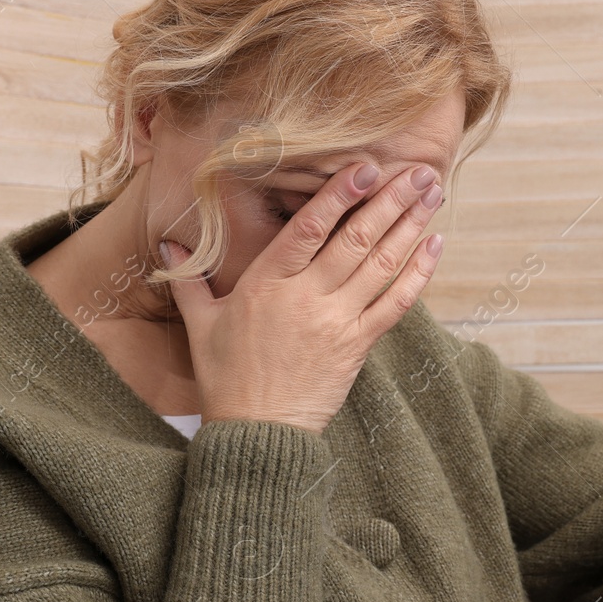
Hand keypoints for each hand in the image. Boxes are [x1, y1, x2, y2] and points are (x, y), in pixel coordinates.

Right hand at [160, 161, 443, 433]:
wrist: (256, 435)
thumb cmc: (225, 381)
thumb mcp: (201, 326)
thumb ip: (190, 281)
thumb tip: (168, 244)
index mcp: (267, 284)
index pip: (309, 227)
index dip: (341, 193)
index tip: (367, 166)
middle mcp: (306, 297)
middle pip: (355, 238)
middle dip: (391, 200)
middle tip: (419, 170)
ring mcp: (337, 322)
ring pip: (381, 264)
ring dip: (410, 225)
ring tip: (431, 193)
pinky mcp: (358, 347)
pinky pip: (395, 304)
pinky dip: (418, 274)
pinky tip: (434, 244)